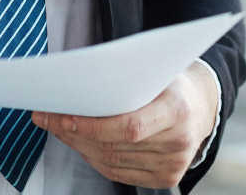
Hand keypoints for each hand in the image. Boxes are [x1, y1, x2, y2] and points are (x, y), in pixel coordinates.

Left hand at [31, 60, 218, 189]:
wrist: (199, 105)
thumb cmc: (168, 80)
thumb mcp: (152, 67)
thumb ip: (122, 75)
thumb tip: (76, 78)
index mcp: (177, 110)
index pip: (128, 127)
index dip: (91, 125)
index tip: (61, 115)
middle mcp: (178, 143)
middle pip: (115, 146)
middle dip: (73, 132)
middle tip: (46, 117)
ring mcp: (173, 165)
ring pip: (112, 161)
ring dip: (78, 145)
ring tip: (56, 126)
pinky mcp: (166, 178)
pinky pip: (119, 173)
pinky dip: (94, 158)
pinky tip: (78, 142)